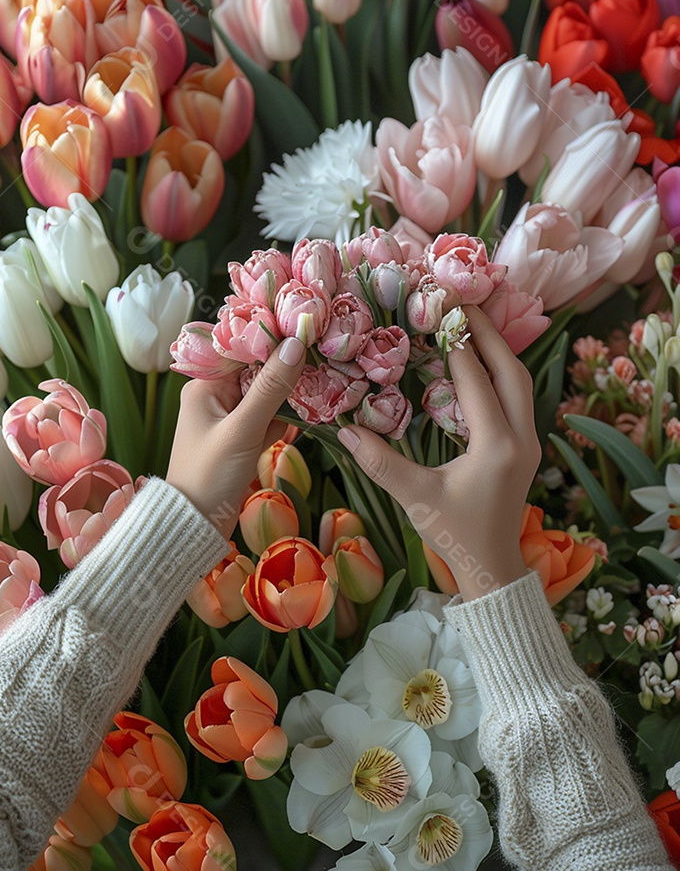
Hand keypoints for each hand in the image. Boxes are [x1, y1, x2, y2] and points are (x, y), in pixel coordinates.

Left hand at [166, 336, 305, 538]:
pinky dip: (286, 417)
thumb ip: (271, 388)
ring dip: (290, 393)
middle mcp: (214, 396)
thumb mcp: (243, 430)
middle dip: (287, 367)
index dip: (274, 339)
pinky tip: (311, 412)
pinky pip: (268, 417)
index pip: (242, 349)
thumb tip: (296, 344)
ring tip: (324, 381)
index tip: (307, 329)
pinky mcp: (240, 439)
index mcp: (204, 386)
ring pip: (266, 395)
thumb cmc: (208, 476)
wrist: (194, 527)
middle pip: (257, 370)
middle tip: (323, 355)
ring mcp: (228, 419)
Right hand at [338, 306, 540, 601]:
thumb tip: (342, 430)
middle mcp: (521, 437)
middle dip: (487, 333)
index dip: (457, 343)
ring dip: (497, 350)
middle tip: (461, 302)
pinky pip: (517, 397)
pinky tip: (478, 363)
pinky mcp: (524, 448)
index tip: (440, 309)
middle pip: (511, 370)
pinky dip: (499, 372)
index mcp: (496, 446)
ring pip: (520, 382)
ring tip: (470, 323)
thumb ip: (380, 463)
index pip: (476, 380)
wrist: (491, 567)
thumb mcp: (415, 498)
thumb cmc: (455, 535)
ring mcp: (528, 442)